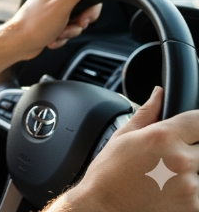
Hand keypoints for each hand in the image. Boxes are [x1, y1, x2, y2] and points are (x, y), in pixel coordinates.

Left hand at [2, 0, 101, 60]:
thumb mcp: (62, 7)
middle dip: (80, 20)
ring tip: (59, 33)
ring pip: (76, 18)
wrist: (19, 43)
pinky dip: (63, 34)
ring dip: (70, 30)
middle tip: (75, 25)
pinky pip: (67, 26)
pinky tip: (53, 38)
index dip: (92, 2)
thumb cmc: (35, 25)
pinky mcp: (52, 18)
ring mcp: (53, 5)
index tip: (86, 15)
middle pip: (84, 3)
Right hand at [59, 86, 198, 211]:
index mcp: (163, 137)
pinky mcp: (194, 207)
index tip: (192, 126)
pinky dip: (190, 191)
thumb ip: (148, 113)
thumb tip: (159, 94)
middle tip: (170, 156)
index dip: (196, 122)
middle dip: (192, 147)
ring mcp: (191, 187)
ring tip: (166, 176)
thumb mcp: (123, 137)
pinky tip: (168, 192)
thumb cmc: (108, 174)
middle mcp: (181, 160)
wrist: (103, 209)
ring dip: (192, 170)